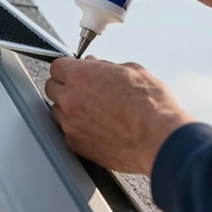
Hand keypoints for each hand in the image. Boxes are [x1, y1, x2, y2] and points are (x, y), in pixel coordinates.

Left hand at [45, 56, 194, 174]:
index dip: (68, 67)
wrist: (159, 139)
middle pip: (52, 87)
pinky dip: (77, 128)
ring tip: (92, 110)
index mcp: (81, 76)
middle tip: (83, 88)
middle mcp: (71, 99)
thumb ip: (107, 66)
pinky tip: (97, 127)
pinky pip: (68, 132)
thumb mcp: (133, 71)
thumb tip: (98, 65)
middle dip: (65, 85)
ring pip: (58, 111)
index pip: (57, 66)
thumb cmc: (151, 105)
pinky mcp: (77, 146)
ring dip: (69, 108)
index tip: (75, 70)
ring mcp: (71, 125)